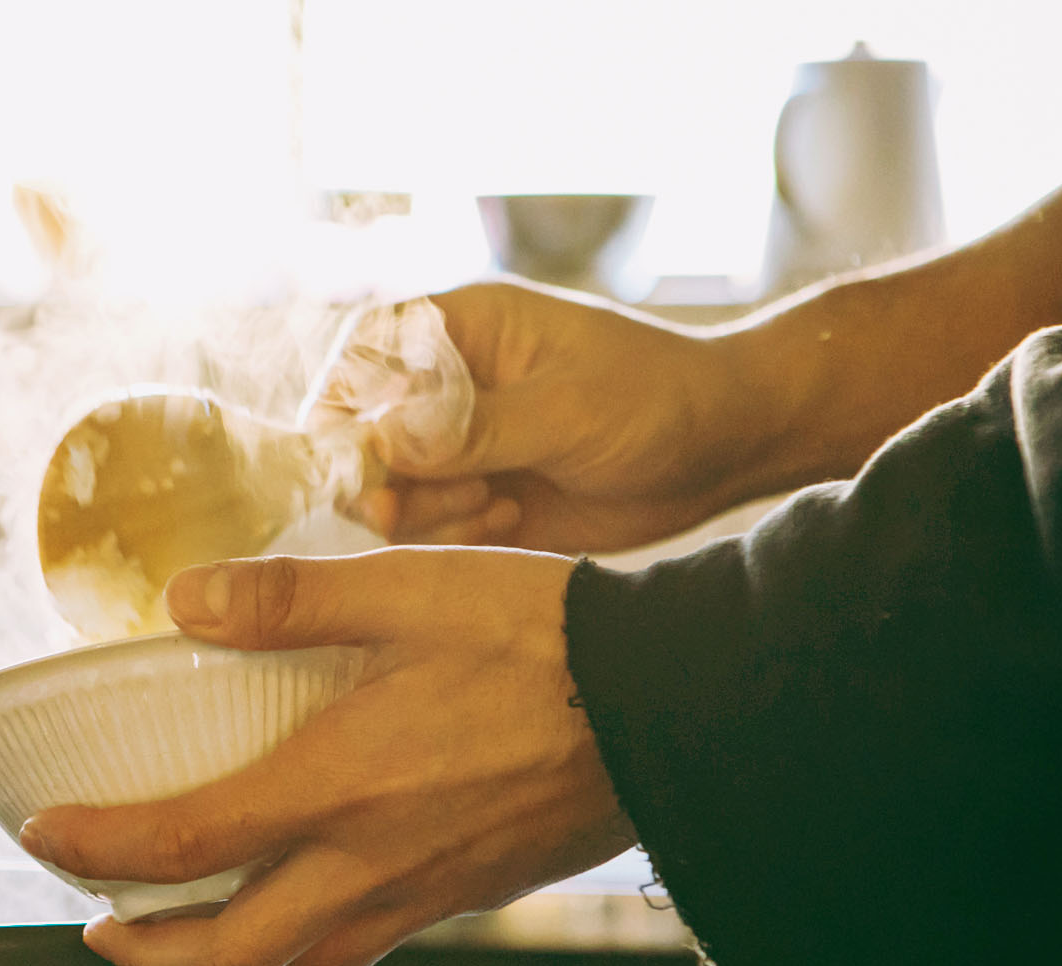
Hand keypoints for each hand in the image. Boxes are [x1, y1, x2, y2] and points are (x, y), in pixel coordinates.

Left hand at [17, 550, 636, 965]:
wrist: (678, 706)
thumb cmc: (543, 637)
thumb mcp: (406, 589)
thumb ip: (285, 599)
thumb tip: (180, 601)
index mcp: (337, 788)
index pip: (180, 845)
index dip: (94, 849)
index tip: (42, 837)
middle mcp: (368, 865)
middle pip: (227, 959)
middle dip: (146, 958)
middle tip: (99, 928)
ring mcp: (421, 894)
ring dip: (222, 962)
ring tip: (184, 926)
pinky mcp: (465, 897)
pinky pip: (362, 948)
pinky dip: (303, 945)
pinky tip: (300, 895)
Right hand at [333, 282, 759, 554]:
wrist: (720, 449)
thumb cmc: (656, 399)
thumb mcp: (567, 410)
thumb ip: (471, 429)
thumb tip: (378, 443)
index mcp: (457, 330)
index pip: (357, 359)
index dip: (342, 411)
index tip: (368, 459)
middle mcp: (442, 387)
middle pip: (355, 437)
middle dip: (386, 479)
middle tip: (440, 499)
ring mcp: (454, 447)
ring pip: (384, 493)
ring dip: (426, 513)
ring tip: (497, 504)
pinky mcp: (473, 498)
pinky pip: (425, 531)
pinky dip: (454, 538)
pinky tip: (512, 520)